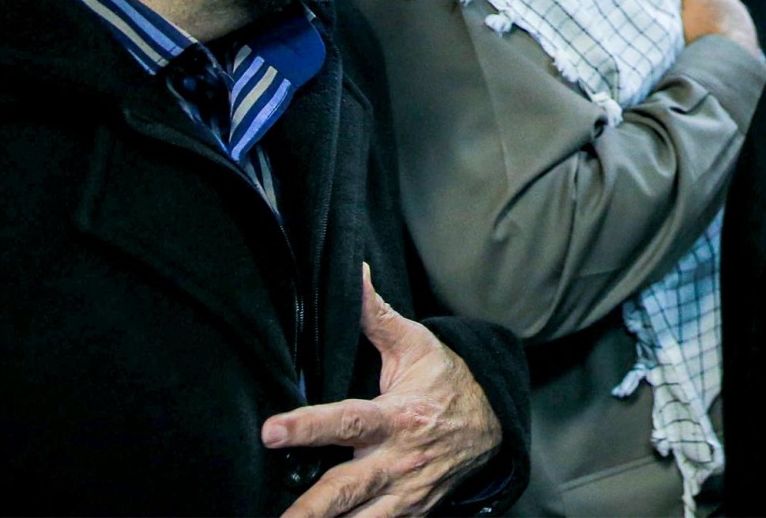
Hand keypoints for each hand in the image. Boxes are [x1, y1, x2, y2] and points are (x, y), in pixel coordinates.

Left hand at [266, 264, 501, 517]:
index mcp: (397, 416)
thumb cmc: (447, 381)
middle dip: (310, 510)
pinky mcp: (410, 515)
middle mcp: (398, 460)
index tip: (270, 430)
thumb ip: (377, 316)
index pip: (346, 421)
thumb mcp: (416, 346)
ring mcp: (405, 494)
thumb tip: (354, 272)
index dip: (307, 426)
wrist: (495, 425)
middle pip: (345, 491)